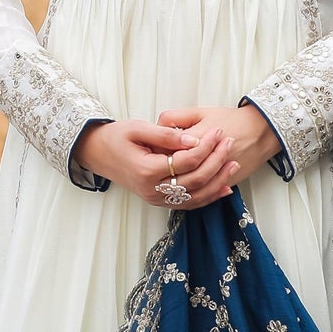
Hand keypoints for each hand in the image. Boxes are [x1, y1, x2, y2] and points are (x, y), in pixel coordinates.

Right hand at [73, 118, 239, 207]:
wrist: (99, 155)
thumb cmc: (116, 138)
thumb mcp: (137, 128)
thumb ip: (165, 134)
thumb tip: (193, 140)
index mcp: (146, 171)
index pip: (185, 161)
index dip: (205, 146)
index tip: (218, 131)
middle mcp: (152, 190)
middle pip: (194, 180)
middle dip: (216, 161)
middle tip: (229, 142)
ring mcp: (156, 199)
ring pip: (196, 196)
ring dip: (218, 181)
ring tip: (234, 163)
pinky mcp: (160, 201)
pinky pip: (189, 203)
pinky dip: (209, 196)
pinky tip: (225, 187)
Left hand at [156, 104, 278, 189]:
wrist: (262, 130)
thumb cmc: (232, 119)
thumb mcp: (201, 112)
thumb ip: (175, 118)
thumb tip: (156, 127)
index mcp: (197, 138)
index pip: (168, 150)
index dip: (156, 149)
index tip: (150, 146)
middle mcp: (206, 160)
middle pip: (177, 170)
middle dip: (164, 166)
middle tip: (156, 159)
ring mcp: (215, 175)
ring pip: (189, 187)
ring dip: (178, 181)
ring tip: (169, 173)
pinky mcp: (223, 185)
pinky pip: (204, 195)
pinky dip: (192, 192)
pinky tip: (184, 187)